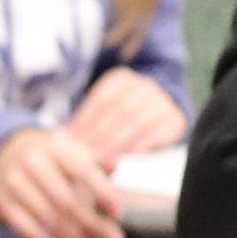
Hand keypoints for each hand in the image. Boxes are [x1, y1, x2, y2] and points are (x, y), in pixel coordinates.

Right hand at [0, 127, 123, 237]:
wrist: (9, 154)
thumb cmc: (55, 160)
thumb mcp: (75, 154)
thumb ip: (97, 162)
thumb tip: (113, 165)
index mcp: (56, 149)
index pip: (83, 172)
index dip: (102, 193)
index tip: (117, 214)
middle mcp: (32, 163)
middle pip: (66, 201)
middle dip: (94, 226)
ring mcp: (14, 183)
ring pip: (49, 219)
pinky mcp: (2, 203)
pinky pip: (27, 229)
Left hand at [64, 68, 186, 166]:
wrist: (156, 113)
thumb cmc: (116, 116)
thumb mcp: (101, 111)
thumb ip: (85, 121)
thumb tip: (60, 134)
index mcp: (122, 79)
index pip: (102, 99)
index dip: (86, 120)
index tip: (71, 140)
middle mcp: (145, 87)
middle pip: (120, 111)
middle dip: (100, 135)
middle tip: (84, 154)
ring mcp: (163, 102)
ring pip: (138, 122)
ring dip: (117, 143)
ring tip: (100, 158)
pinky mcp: (176, 121)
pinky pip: (158, 134)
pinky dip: (139, 147)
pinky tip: (124, 158)